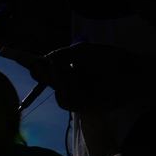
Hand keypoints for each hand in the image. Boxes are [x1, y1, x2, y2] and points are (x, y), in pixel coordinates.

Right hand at [28, 42, 155, 112]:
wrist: (129, 73)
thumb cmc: (107, 58)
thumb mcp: (81, 51)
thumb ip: (61, 55)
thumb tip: (41, 60)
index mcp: (69, 64)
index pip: (47, 66)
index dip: (36, 64)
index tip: (26, 61)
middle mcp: (70, 78)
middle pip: (47, 78)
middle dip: (42, 72)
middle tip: (43, 66)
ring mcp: (76, 91)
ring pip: (55, 90)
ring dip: (55, 81)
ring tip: (62, 73)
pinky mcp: (82, 104)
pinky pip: (64, 102)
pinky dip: (64, 94)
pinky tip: (70, 87)